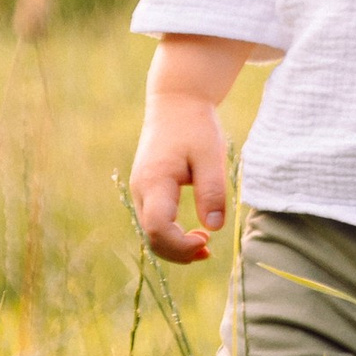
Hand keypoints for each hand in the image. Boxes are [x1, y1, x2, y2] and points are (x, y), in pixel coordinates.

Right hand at [130, 91, 229, 262]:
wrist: (176, 103)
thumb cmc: (195, 126)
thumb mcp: (210, 156)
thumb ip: (211, 191)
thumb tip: (214, 228)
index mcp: (155, 181)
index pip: (158, 228)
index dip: (180, 244)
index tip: (207, 241)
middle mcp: (141, 190)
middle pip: (151, 236)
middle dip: (178, 252)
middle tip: (208, 251)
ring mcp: (141, 190)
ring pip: (150, 232)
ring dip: (174, 246)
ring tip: (204, 246)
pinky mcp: (147, 190)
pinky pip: (154, 222)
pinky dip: (171, 235)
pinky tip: (193, 234)